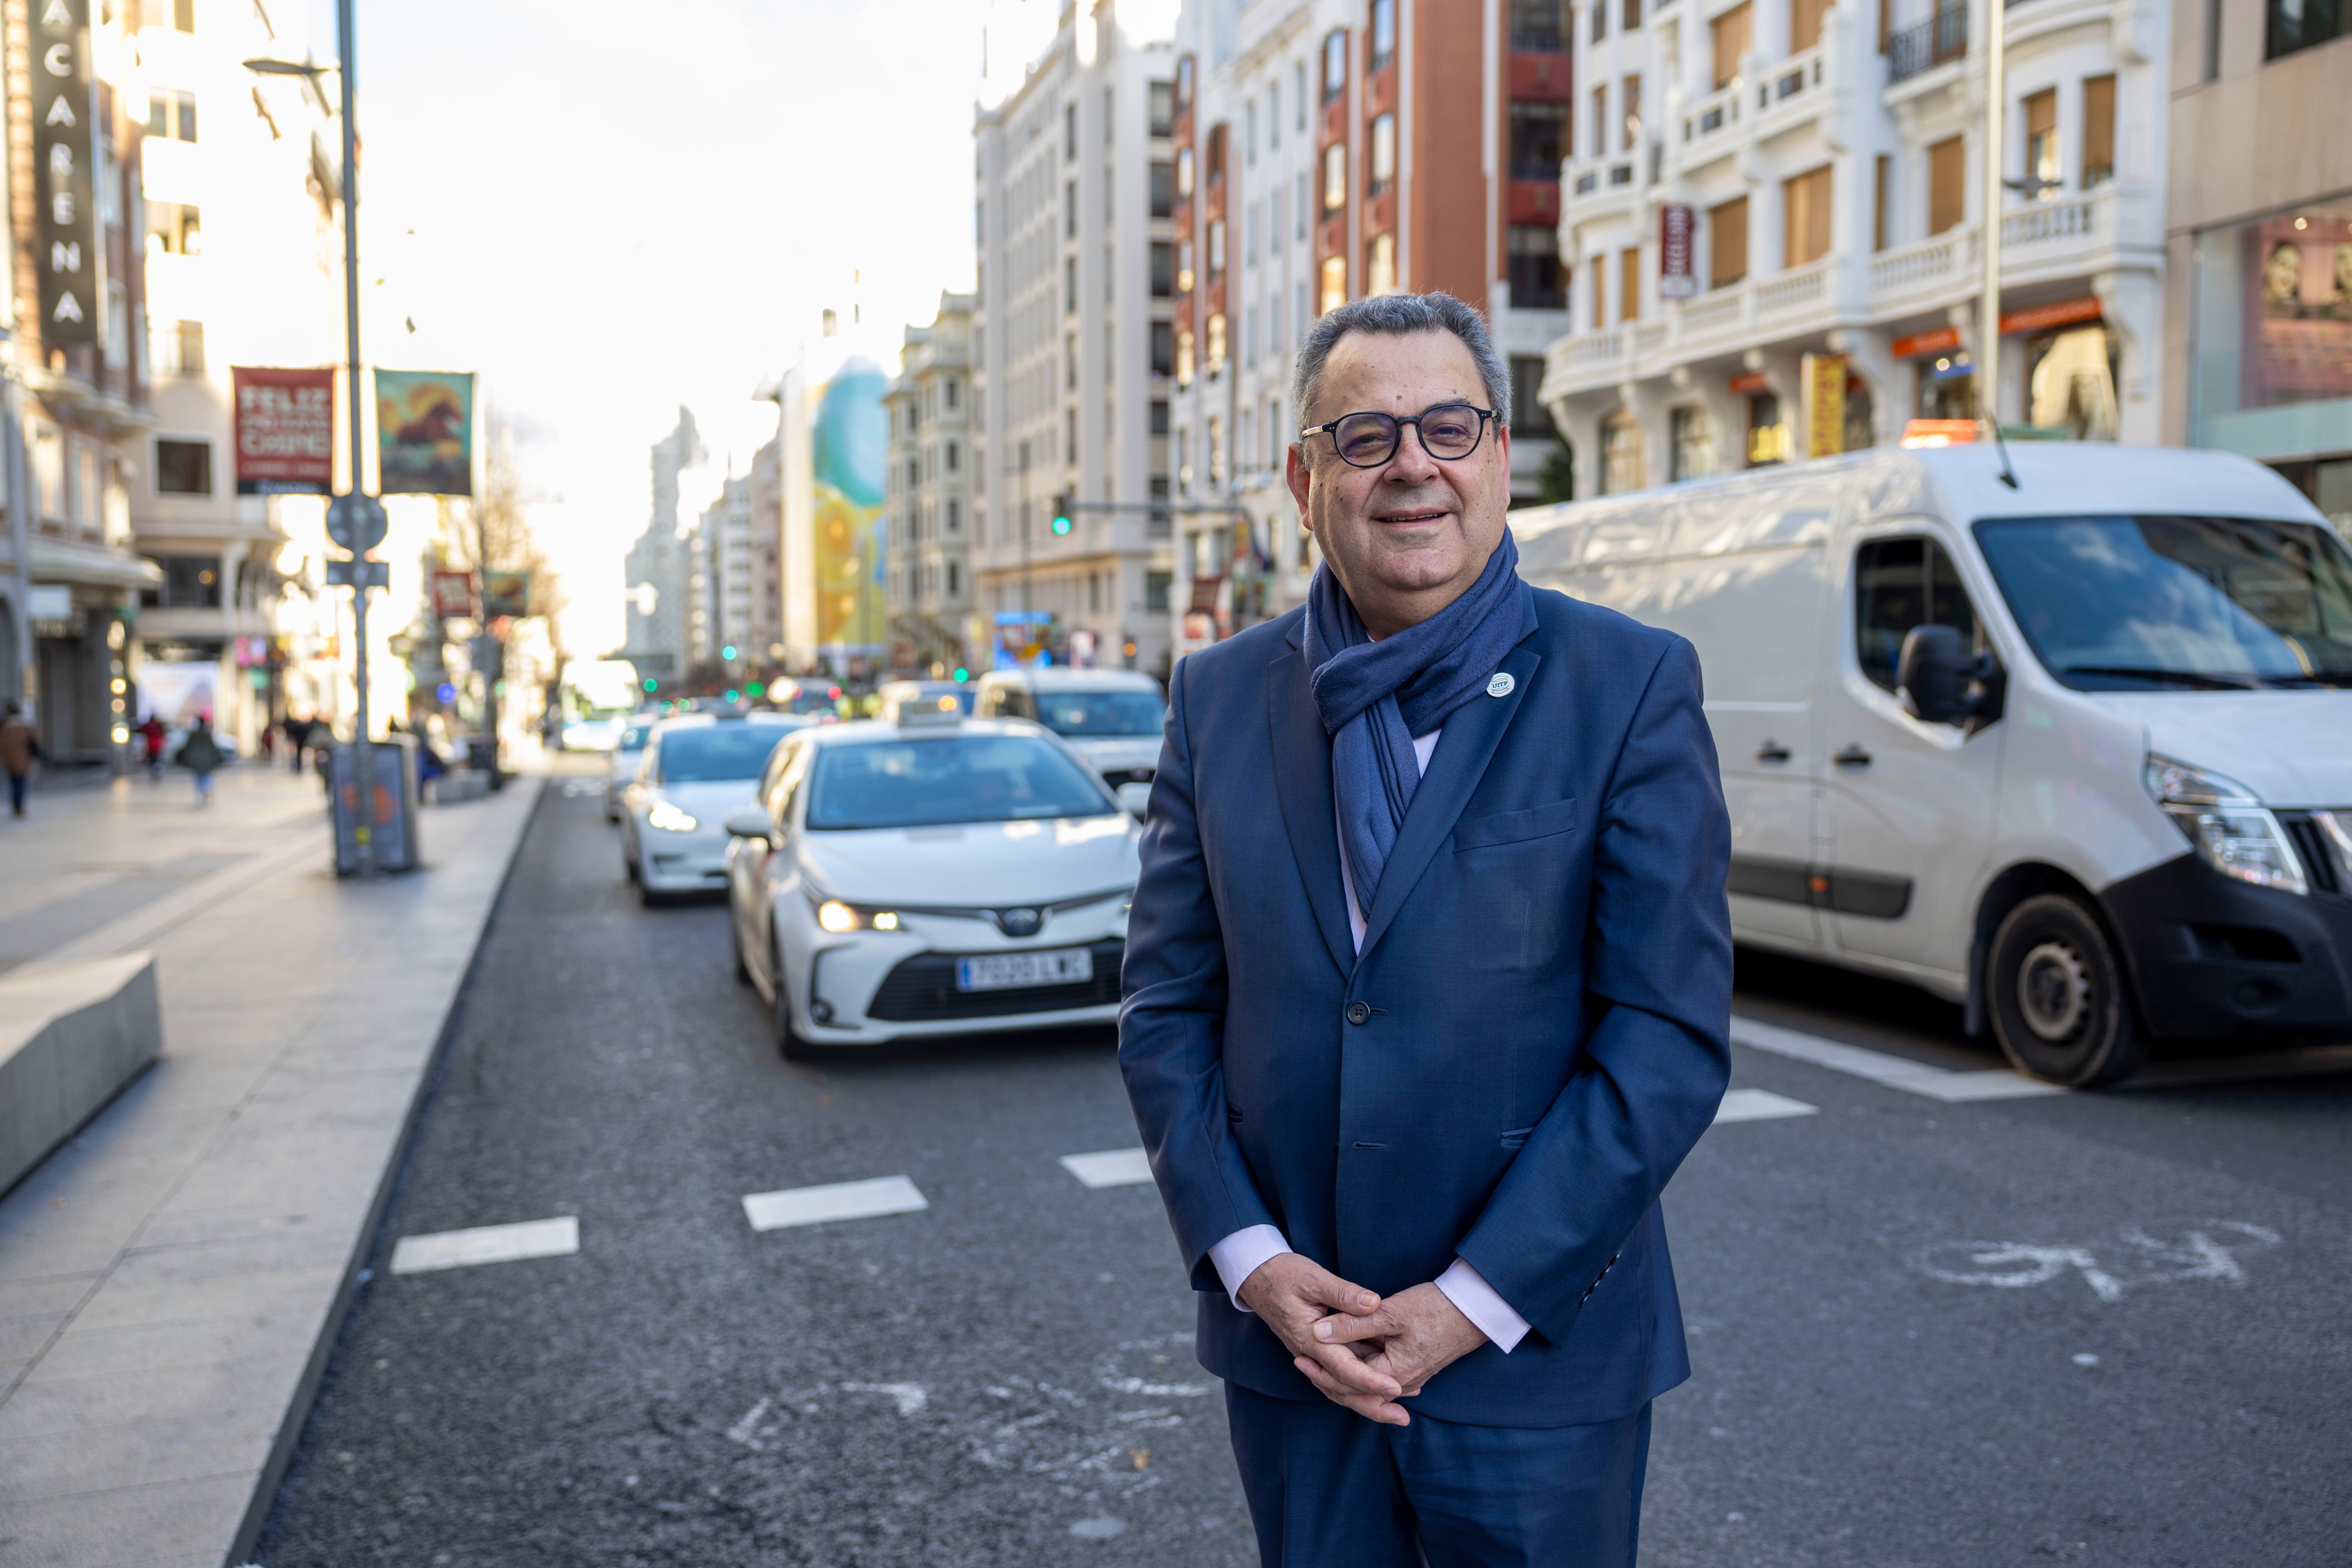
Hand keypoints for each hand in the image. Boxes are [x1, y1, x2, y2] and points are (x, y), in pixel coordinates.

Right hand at [1234, 1252, 1397, 1405]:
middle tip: (1403, 1418)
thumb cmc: (1285, 1275)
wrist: (1257, 1277)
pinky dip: (1358, 1385)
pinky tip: (1380, 1387)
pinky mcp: (1316, 1351)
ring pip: (1339, 1387)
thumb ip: (1344, 1293)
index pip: (1343, 1367)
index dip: (1370, 1380)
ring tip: (1397, 1412)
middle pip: (1341, 1389)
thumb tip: (1374, 1304)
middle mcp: (1310, 1354)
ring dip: (1367, 1401)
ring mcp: (1312, 1355)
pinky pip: (1338, 1375)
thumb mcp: (1314, 1278)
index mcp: (1310, 1338)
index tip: (1396, 1387)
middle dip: (1372, 1405)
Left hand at [1299, 1283, 1487, 1425]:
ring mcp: (1409, 1377)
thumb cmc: (1435, 1309)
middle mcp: (1401, 1384)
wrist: (1474, 1308)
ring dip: (1342, 1371)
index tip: (1299, 1356)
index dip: (1321, 1372)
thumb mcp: (1390, 1313)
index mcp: (1394, 1375)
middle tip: (1300, 1362)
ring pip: (1366, 1381)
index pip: (1348, 1384)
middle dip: (1327, 1377)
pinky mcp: (1412, 1365)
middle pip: (1356, 1389)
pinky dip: (1359, 1366)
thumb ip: (1353, 1324)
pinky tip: (1347, 1353)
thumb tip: (1317, 1333)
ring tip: (1316, 1357)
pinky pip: (1378, 1372)